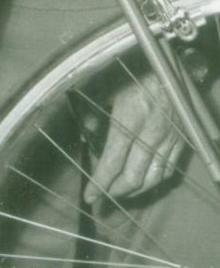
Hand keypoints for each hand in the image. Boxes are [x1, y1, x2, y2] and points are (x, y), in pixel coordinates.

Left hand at [84, 75, 185, 205]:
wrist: (172, 66)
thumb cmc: (135, 73)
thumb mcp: (107, 87)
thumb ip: (94, 112)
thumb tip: (86, 131)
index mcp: (129, 119)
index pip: (112, 162)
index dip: (99, 184)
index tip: (90, 197)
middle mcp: (151, 134)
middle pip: (133, 177)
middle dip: (115, 193)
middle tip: (102, 201)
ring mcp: (169, 139)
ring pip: (153, 178)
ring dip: (135, 192)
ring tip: (120, 195)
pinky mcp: (182, 141)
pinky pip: (169, 170)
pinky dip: (155, 182)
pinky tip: (144, 183)